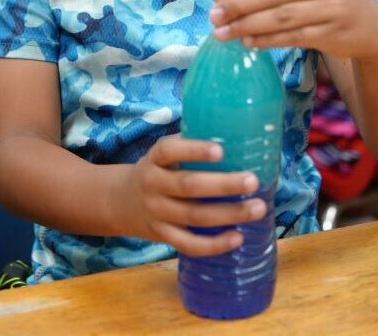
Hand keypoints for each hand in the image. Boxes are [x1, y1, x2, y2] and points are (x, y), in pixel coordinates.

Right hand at [114, 135, 265, 256]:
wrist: (119, 201)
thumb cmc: (156, 171)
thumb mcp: (162, 154)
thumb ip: (188, 144)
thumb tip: (234, 133)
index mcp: (154, 159)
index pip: (170, 151)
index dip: (194, 150)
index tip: (221, 150)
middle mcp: (153, 185)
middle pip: (188, 186)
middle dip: (223, 184)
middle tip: (253, 181)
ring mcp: (157, 213)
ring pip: (193, 216)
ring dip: (228, 214)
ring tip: (257, 208)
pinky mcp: (162, 236)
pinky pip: (188, 245)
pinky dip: (213, 245)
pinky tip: (237, 238)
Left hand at [210, 0, 377, 59]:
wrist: (371, 26)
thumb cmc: (327, 2)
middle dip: (239, 6)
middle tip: (213, 17)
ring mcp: (330, 9)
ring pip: (282, 18)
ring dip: (248, 26)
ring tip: (223, 33)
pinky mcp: (332, 33)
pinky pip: (294, 37)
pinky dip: (269, 40)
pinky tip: (249, 42)